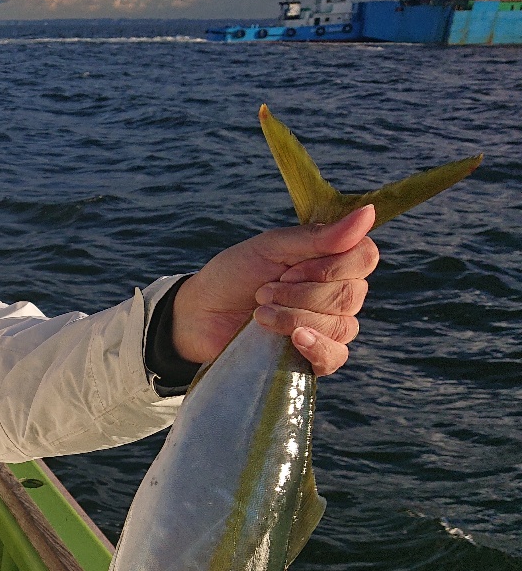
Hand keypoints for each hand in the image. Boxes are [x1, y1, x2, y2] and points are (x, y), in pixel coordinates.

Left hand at [171, 204, 378, 376]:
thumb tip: (369, 212)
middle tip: (263, 291)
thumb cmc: (235, 274)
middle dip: (302, 293)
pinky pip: (335, 356)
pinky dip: (316, 347)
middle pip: (351, 294)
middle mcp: (338, 294)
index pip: (364, 258)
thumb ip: (318, 236)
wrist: (200, 314)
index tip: (288, 269)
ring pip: (341, 326)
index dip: (329, 266)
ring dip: (294, 317)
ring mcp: (328, 327)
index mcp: (332, 261)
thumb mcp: (270, 247)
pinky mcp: (312, 357)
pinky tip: (294, 340)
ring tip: (258, 313)